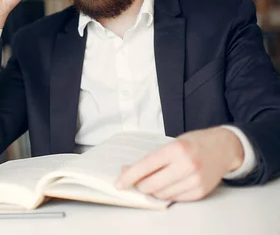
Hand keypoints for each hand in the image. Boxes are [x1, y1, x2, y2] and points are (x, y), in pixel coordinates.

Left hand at [115, 127, 244, 201]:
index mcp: (176, 149)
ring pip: (162, 194)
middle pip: (152, 184)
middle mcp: (186, 165)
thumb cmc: (194, 143)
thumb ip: (152, 158)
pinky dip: (166, 194)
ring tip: (153, 181)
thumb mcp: (171, 144)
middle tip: (135, 182)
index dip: (129, 176)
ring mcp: (195, 180)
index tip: (119, 183)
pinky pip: (175, 198)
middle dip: (139, 185)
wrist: (224, 147)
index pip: (146, 166)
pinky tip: (167, 185)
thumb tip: (128, 171)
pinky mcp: (201, 191)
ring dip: (152, 191)